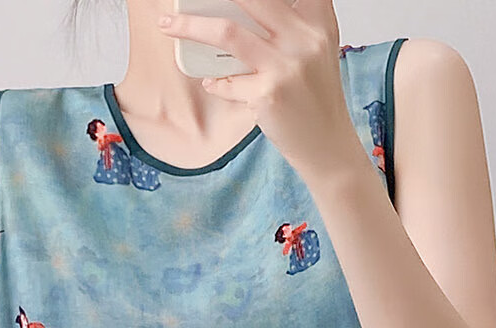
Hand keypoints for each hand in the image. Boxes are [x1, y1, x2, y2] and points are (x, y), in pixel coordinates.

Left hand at [157, 0, 362, 183]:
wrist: (327, 145)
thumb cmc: (315, 98)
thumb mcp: (315, 49)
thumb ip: (291, 23)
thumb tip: (241, 8)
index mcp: (316, 21)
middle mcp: (304, 38)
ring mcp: (285, 66)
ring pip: (227, 31)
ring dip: (189, 26)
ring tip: (167, 23)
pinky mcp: (268, 94)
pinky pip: (228, 82)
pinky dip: (215, 82)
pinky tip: (211, 82)